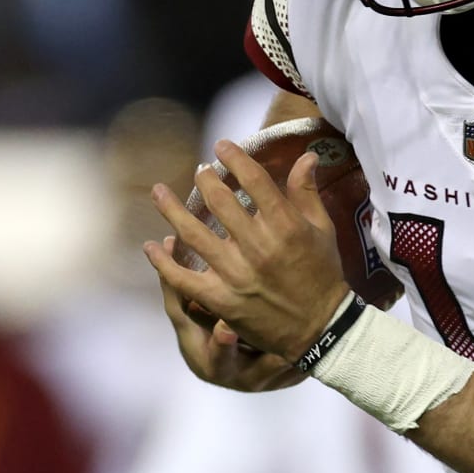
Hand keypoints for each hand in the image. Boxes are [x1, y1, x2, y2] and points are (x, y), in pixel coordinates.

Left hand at [145, 140, 350, 364]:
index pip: (254, 180)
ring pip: (193, 235)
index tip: (221, 146)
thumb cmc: (323, 273)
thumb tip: (307, 156)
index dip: (234, 158)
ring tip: (159, 192)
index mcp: (286, 226)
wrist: (321, 327)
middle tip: (200, 171)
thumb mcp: (322, 229)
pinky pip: (183, 278)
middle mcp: (258, 246)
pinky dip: (162, 263)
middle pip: (220, 201)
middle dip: (205, 180)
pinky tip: (150, 247)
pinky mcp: (221, 299)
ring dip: (171, 210)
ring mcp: (236, 274)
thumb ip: (307, 193)